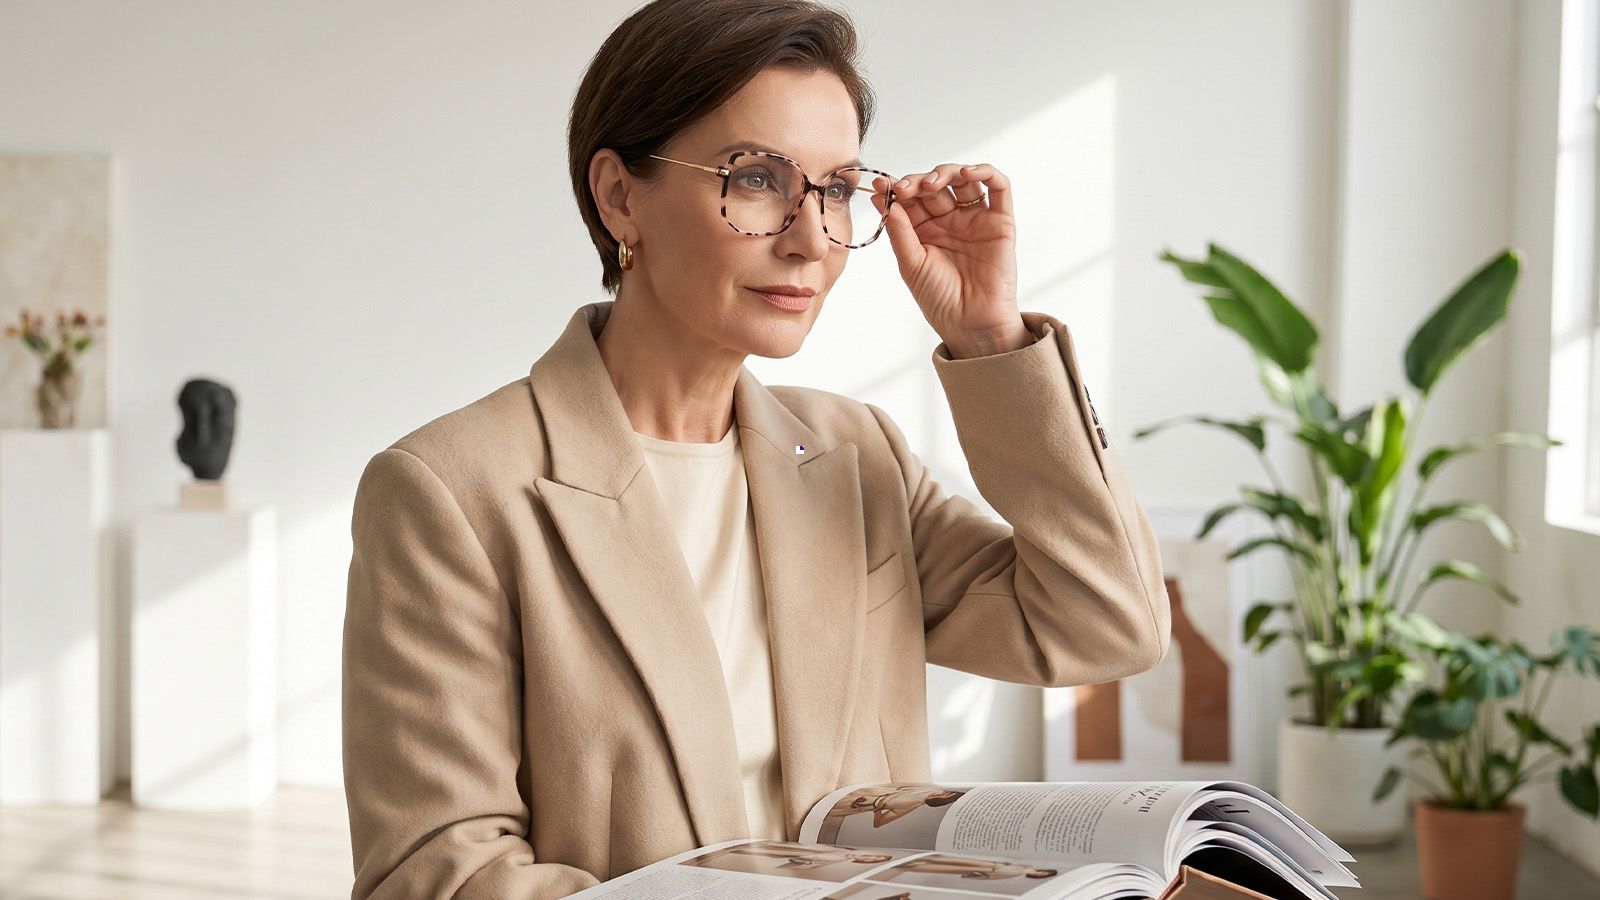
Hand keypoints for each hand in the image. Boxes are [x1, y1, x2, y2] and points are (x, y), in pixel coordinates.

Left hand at [871, 163, 1024, 355]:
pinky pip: (999, 187)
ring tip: (930, 184)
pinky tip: (967, 173)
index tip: (881, 186)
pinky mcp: (1000, 221)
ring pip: (963, 180)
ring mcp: (975, 218)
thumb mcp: (910, 264)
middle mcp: (950, 220)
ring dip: (945, 173)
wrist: (971, 323)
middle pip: (935, 185)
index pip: (911, 199)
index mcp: (925, 230)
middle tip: (904, 189)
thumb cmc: (940, 299)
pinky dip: (985, 172)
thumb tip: (884, 199)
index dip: (896, 189)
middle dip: (917, 182)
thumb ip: (900, 230)